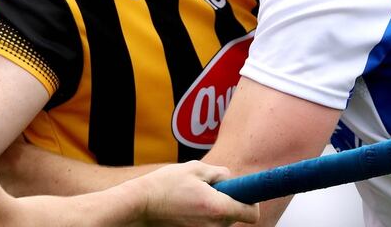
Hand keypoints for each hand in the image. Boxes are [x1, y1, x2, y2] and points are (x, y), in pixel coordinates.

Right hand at [137, 161, 258, 225]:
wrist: (139, 206)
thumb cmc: (165, 185)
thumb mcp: (195, 169)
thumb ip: (219, 173)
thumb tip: (229, 178)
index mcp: (217, 207)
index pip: (251, 214)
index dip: (251, 202)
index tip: (243, 194)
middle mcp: (213, 226)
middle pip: (235, 218)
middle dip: (229, 203)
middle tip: (210, 191)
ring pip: (220, 223)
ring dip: (215, 211)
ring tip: (194, 199)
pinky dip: (202, 219)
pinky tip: (187, 209)